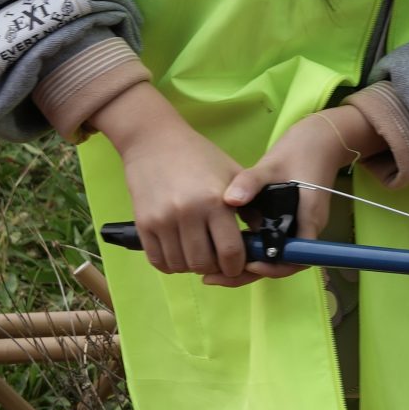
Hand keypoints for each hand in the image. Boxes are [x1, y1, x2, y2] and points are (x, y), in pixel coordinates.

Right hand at [97, 83, 250, 284]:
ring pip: (180, 265)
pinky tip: (180, 254)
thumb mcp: (233, 174)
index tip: (238, 265)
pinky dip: (171, 264)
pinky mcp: (143, 224)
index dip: (237, 266)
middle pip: (204, 263)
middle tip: (218, 261)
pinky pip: (158, 260)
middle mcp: (189, 213)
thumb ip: (250, 205)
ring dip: (192, 267)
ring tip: (199, 255)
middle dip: (215, 268)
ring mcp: (163, 220)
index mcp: (216, 201)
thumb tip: (265, 237)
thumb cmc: (200, 156)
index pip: (231, 251)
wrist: (155, 141)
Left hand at [219, 106, 370, 282]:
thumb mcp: (272, 165)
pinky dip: (248, 251)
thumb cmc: (299, 152)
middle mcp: (305, 230)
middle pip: (280, 264)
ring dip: (245, 265)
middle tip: (211, 277)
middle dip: (247, 273)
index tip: (246, 264)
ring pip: (273, 257)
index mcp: (308, 220)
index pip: (295, 258)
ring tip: (210, 269)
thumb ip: (251, 182)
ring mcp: (297, 227)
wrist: (318, 140)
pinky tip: (222, 248)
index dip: (271, 267)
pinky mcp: (287, 222)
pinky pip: (269, 245)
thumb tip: (229, 199)